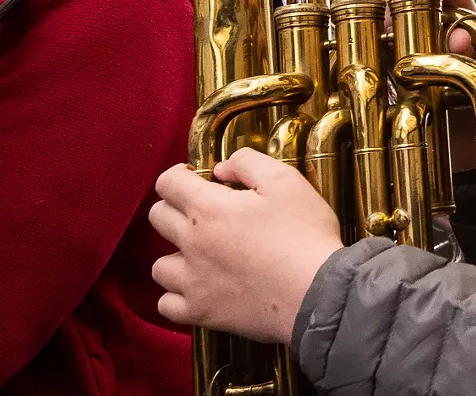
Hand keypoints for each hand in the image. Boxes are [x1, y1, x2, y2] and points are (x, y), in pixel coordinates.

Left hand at [148, 148, 343, 344]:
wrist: (317, 292)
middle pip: (158, 218)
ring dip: (176, 255)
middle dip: (176, 207)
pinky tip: (198, 288)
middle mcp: (192, 244)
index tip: (195, 178)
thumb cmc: (304, 234)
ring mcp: (193, 282)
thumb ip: (248, 163)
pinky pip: (167, 305)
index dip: (178, 175)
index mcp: (209, 208)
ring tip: (202, 255)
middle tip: (204, 212)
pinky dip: (177, 296)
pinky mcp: (201, 312)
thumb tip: (220, 169)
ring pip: (159, 265)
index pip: (168, 183)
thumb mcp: (286, 181)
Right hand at [348, 0, 474, 53]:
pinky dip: (360, 23)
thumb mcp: (474, 44)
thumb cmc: (465, 45)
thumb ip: (469, 41)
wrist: (456, 68)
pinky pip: (367, 21)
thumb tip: (459, 40)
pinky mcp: (381, 30)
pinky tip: (359, 31)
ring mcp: (395, 9)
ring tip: (376, 20)